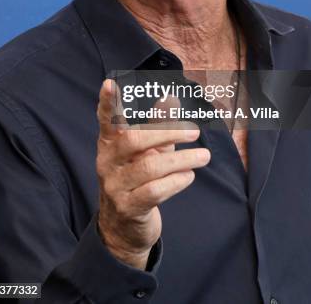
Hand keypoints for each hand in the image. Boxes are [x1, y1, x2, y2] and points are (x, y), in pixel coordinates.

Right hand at [96, 79, 210, 268]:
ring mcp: (115, 186)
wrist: (124, 227)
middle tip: (194, 131)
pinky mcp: (129, 208)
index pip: (106, 120)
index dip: (108, 102)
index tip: (111, 83)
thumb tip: (171, 97)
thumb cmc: (138, 177)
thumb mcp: (148, 149)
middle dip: (167, 133)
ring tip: (204, 156)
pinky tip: (189, 175)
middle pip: (134, 140)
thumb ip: (158, 124)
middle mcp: (107, 162)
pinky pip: (155, 191)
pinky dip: (176, 181)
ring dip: (182, 159)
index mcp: (109, 143)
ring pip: (149, 167)